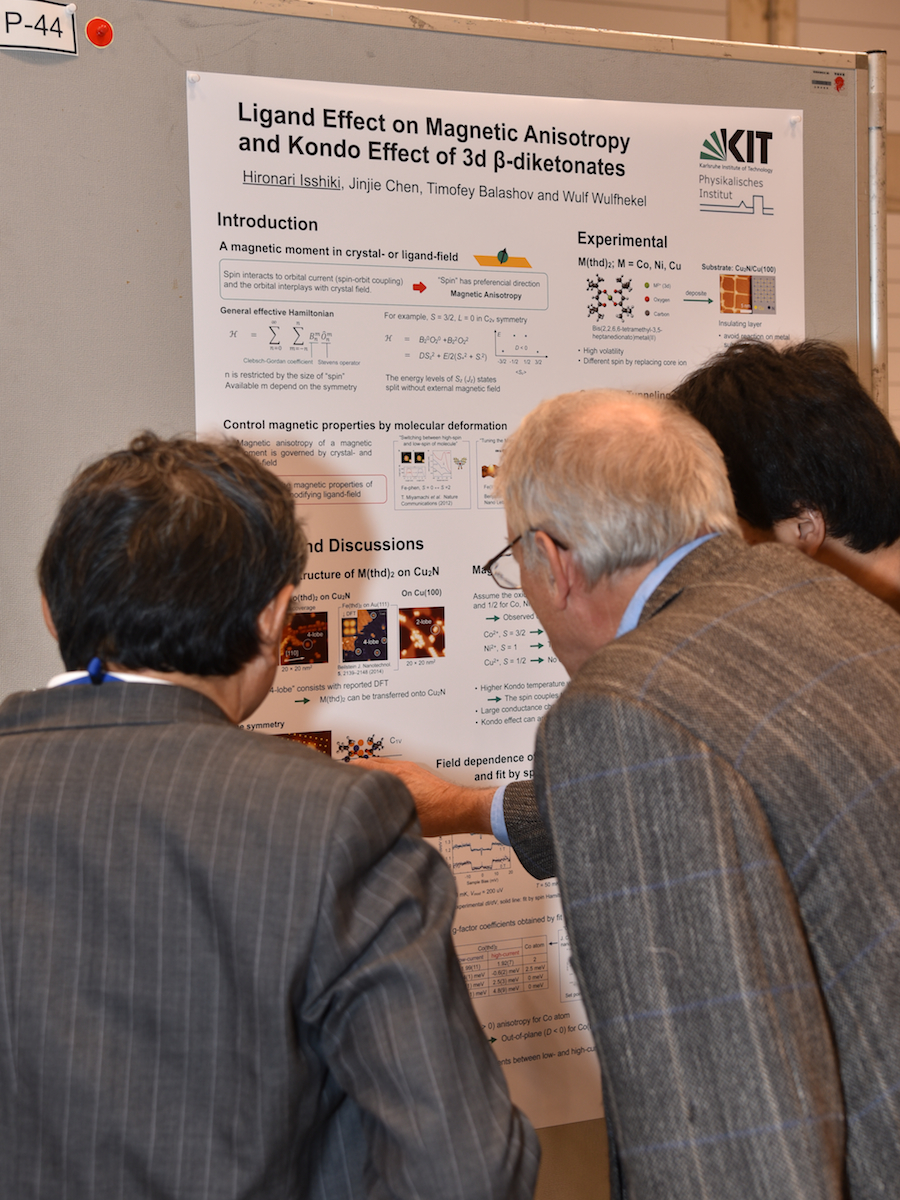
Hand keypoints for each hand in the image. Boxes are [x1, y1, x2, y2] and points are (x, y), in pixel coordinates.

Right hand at [350, 758, 494, 836]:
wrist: (462, 809)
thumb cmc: (439, 816)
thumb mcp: (404, 821)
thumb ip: (382, 818)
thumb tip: (364, 823)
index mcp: (395, 777)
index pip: (361, 767)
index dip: (345, 772)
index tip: (334, 777)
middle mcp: (400, 768)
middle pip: (368, 763)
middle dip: (353, 771)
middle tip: (341, 780)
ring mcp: (409, 768)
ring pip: (380, 764)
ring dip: (367, 771)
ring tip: (357, 783)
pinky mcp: (416, 773)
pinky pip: (391, 768)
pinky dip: (380, 773)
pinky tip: (379, 786)